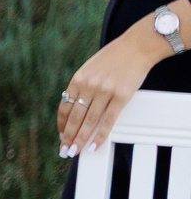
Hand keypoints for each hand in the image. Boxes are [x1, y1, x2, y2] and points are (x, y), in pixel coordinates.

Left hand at [58, 20, 169, 152]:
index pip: (64, 107)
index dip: (61, 124)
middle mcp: (88, 86)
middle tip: (64, 151)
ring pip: (89, 121)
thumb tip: (75, 106)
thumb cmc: (114, 58)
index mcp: (78, 79)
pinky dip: (100, 135)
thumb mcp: (90, 68)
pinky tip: (94, 146)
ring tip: (75, 152)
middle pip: (74, 117)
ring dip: (80, 139)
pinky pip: (108, 120)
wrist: (138, 46)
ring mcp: (104, 92)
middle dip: (68, 136)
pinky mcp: (121, 96)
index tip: (61, 136)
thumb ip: (82, 86)